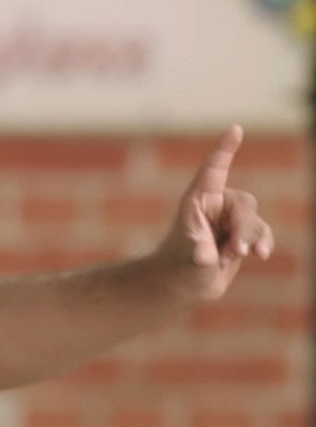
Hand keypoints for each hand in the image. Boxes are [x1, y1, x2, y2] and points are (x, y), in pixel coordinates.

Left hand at [152, 124, 274, 304]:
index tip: (235, 129)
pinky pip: (261, 232)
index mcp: (196, 202)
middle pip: (244, 205)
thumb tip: (206, 256)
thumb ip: (198, 255)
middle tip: (237, 251)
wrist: (182, 286)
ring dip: (252, 238)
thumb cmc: (177, 269)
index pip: (213, 171)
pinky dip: (262, 242)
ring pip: (254, 221)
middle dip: (244, 227)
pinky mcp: (241, 234)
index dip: (224, 150)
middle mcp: (215, 206)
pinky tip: (260, 254)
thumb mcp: (186, 261)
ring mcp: (230, 220)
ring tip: (243, 256)